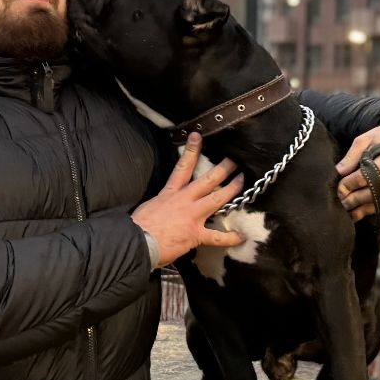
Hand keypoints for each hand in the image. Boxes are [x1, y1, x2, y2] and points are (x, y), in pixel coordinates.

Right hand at [132, 133, 246, 264]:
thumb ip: (163, 202)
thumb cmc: (140, 226)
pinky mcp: (195, 234)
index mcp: (170, 193)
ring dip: (232, 190)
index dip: (191, 150)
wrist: (136, 242)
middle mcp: (184, 201)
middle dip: (223, 168)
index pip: (183, 167)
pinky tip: (241, 237)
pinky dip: (230, 237)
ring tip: (242, 181)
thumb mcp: (151, 206)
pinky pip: (217, 236)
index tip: (197, 136)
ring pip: (217, 199)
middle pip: (207, 180)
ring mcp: (192, 216)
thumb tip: (166, 203)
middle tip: (234, 160)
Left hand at [335, 114, 379, 221]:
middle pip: (376, 193)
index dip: (350, 184)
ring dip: (364, 209)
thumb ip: (352, 156)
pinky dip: (375, 209)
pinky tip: (361, 211)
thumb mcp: (366, 139)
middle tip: (341, 202)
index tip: (339, 187)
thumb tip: (339, 172)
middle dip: (356, 200)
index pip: (367, 176)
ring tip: (348, 211)